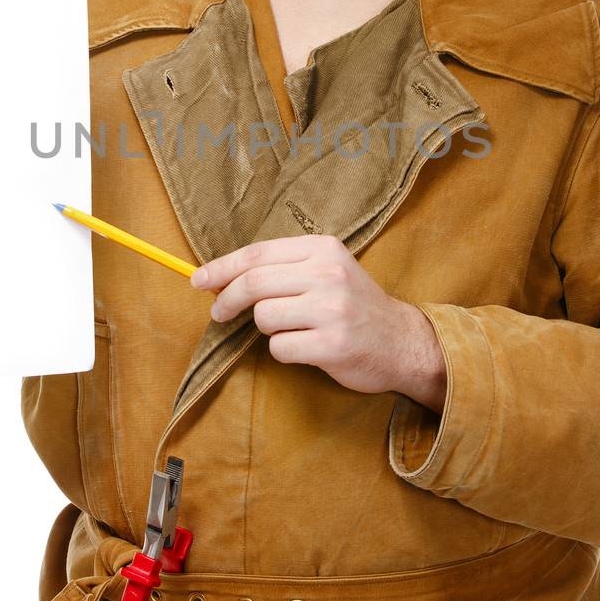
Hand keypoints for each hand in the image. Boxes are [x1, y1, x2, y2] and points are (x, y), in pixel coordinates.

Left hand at [190, 234, 447, 410]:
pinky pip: (280, 348)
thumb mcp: (326, 270)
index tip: (198, 280)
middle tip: (218, 313)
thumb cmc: (353, 305)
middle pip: (254, 283)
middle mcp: (328, 274)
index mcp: (323, 248)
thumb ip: (281, 269)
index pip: (258, 253)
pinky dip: (284, 351)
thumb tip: (218, 277)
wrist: (401, 341)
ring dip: (267, 328)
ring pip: (264, 317)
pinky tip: (306, 348)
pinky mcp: (333, 344)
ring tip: (291, 329)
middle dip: (227, 300)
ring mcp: (332, 310)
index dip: (222, 267)